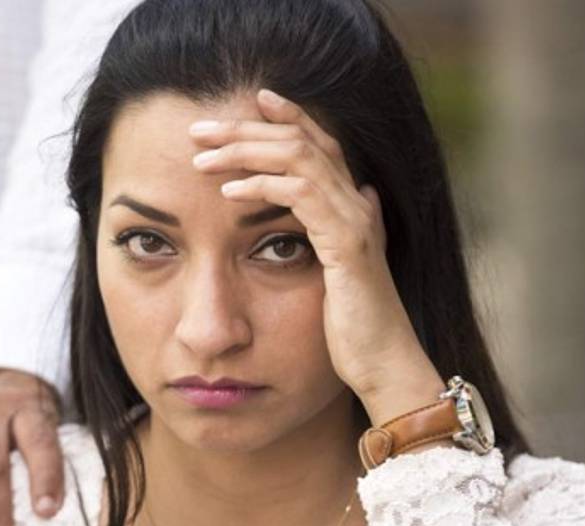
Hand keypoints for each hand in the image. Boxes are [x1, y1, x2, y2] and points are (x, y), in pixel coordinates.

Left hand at [189, 89, 444, 425]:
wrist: (384, 365)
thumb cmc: (353, 328)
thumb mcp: (333, 275)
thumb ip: (330, 238)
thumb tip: (344, 206)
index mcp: (350, 206)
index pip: (319, 141)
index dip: (288, 115)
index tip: (249, 101)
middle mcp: (356, 204)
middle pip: (301, 139)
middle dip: (246, 127)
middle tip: (199, 128)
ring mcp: (354, 220)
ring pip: (298, 156)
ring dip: (244, 150)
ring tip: (201, 157)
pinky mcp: (346, 245)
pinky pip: (301, 195)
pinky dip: (262, 185)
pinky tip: (228, 192)